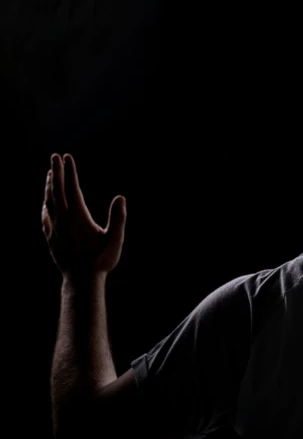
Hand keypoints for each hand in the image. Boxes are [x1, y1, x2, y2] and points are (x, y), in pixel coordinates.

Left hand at [42, 154, 126, 278]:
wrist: (81, 281)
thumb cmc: (101, 260)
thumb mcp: (115, 239)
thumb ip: (118, 218)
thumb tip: (120, 198)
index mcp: (78, 217)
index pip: (72, 189)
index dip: (70, 172)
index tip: (68, 157)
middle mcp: (63, 220)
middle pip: (56, 191)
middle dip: (57, 172)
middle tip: (55, 157)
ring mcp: (54, 229)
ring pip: (48, 202)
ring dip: (49, 186)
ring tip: (50, 174)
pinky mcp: (51, 238)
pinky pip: (45, 217)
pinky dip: (45, 205)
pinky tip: (45, 204)